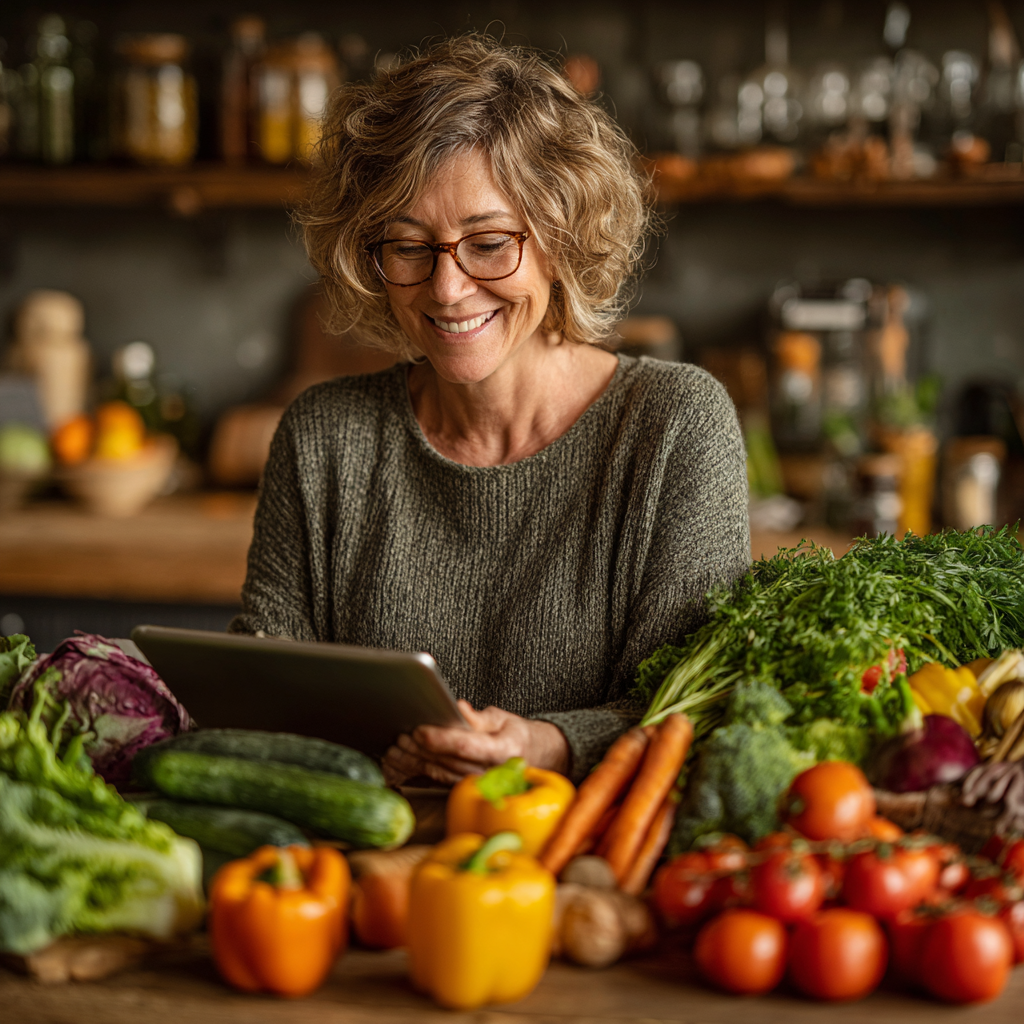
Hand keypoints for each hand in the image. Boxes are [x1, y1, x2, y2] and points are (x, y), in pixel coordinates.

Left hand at [382, 700, 569, 786]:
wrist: (534, 759)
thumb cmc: (517, 736)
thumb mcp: (504, 719)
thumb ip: (479, 717)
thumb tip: (459, 710)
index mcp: (503, 750)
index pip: (467, 746)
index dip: (441, 739)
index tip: (421, 730)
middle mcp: (490, 772)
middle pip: (449, 761)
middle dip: (422, 749)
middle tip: (401, 736)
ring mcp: (478, 783)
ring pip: (440, 773)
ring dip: (415, 761)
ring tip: (396, 747)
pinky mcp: (465, 788)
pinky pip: (438, 780)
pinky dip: (417, 771)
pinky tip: (401, 763)